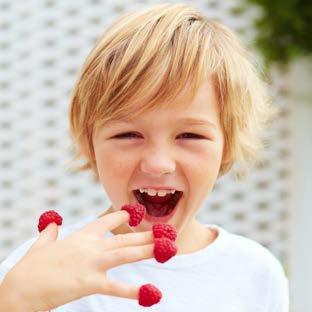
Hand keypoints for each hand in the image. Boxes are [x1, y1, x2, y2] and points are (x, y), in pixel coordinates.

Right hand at [1, 210, 153, 310]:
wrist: (20, 289)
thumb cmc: (31, 268)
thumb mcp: (41, 245)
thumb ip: (49, 234)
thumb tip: (51, 225)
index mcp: (80, 236)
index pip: (105, 221)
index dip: (121, 216)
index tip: (133, 213)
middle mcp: (90, 246)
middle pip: (124, 238)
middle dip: (146, 236)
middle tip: (165, 234)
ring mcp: (91, 263)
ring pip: (126, 254)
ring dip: (147, 251)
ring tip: (165, 250)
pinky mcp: (89, 282)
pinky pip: (116, 287)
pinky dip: (133, 291)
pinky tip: (150, 293)